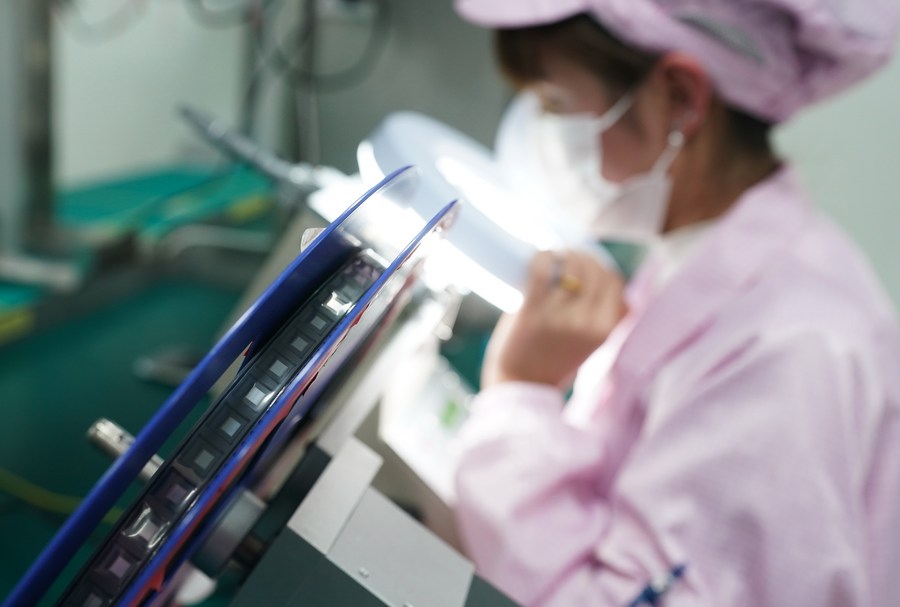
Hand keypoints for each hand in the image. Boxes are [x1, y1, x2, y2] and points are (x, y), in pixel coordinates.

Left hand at [480, 249, 625, 389]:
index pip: (614, 281)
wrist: (521, 386)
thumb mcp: (591, 341)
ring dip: (561, 254)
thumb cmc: (554, 360)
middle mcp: (587, 321)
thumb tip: (597, 270)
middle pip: (593, 268)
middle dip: (582, 256)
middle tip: (567, 257)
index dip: (602, 268)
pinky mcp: (531, 308)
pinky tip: (538, 259)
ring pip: (569, 263)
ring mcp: (559, 314)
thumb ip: (599, 311)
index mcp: (606, 329)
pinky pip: (541, 268)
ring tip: (553, 258)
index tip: (588, 266)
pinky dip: (541, 257)